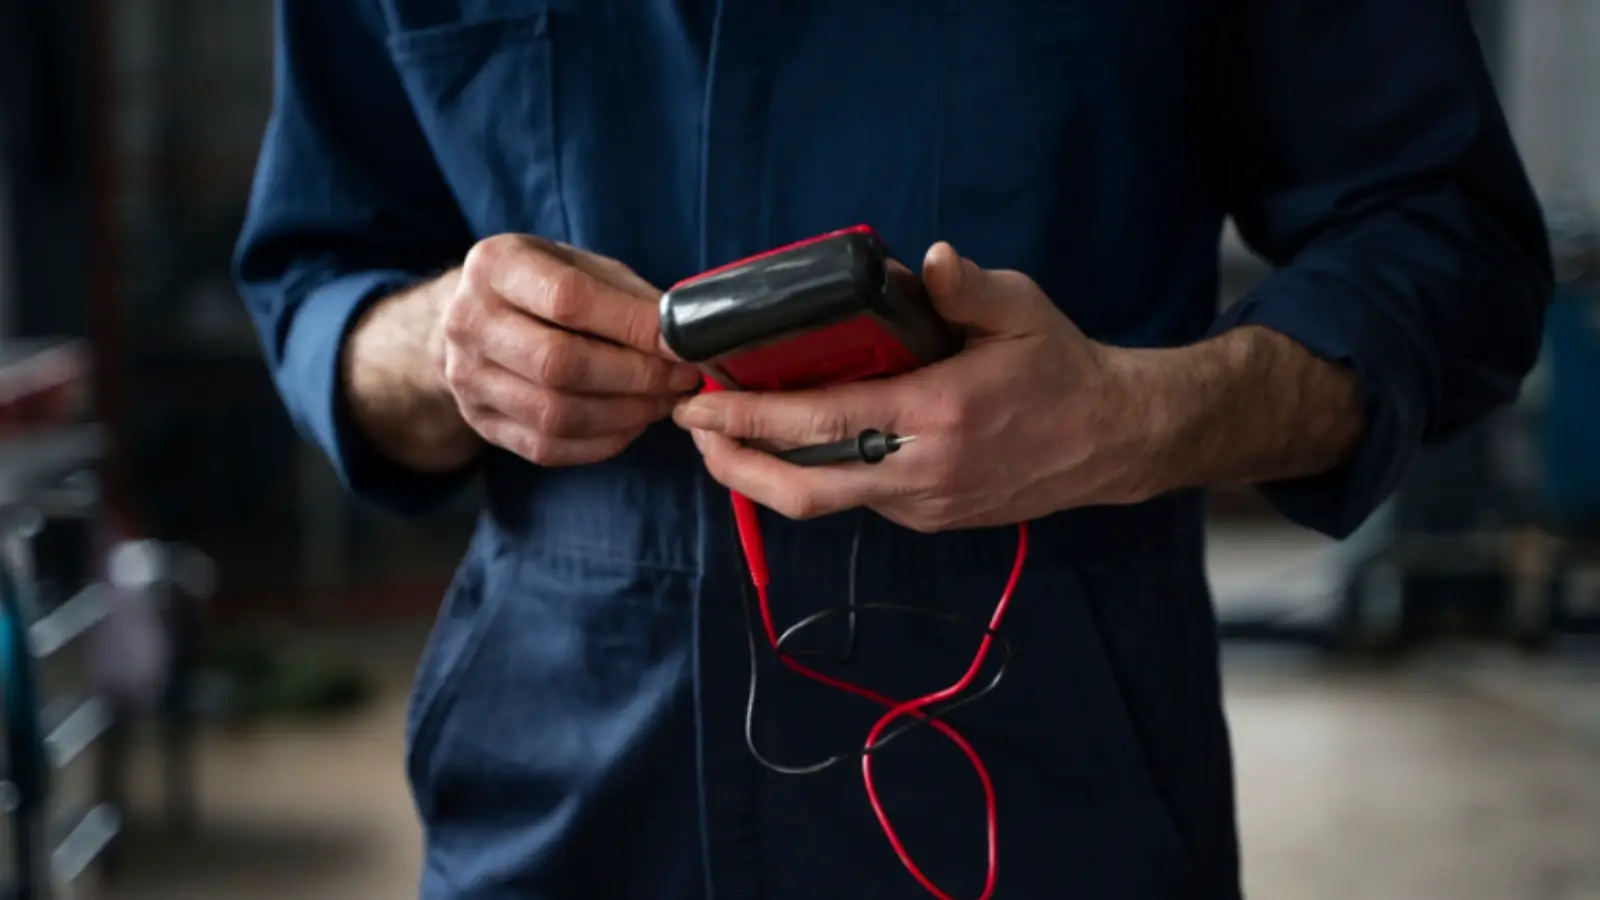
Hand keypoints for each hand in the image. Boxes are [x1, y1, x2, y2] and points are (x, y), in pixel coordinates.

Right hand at [439, 234, 701, 465]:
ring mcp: (467, 378)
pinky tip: (632, 424)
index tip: (682, 343)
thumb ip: (628, 296)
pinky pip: (548, 446)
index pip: (568, 300)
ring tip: (664, 402)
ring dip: (625, 414)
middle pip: (559, 364)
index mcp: (496, 266)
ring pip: (556, 414)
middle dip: (636, 376)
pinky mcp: (481, 422)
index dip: (633, 326)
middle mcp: (469, 322)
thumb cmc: (541, 286)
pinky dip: (602, 442)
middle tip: (681, 379)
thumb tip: (686, 335)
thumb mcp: (579, 266)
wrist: (473, 318)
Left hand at [672, 243, 1160, 531]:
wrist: (1111, 440)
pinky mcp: (928, 519)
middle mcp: (923, 472)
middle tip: (695, 431)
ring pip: (824, 502)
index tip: (701, 405)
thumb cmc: (1060, 368)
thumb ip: (967, 287)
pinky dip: (814, 474)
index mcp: (938, 414)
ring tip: (728, 438)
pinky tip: (795, 444)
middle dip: (735, 465)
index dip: (752, 418)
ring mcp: (923, 504)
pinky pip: (856, 500)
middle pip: (804, 489)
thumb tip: (926, 260)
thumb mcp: (1022, 309)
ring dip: (767, 474)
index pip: (822, 422)